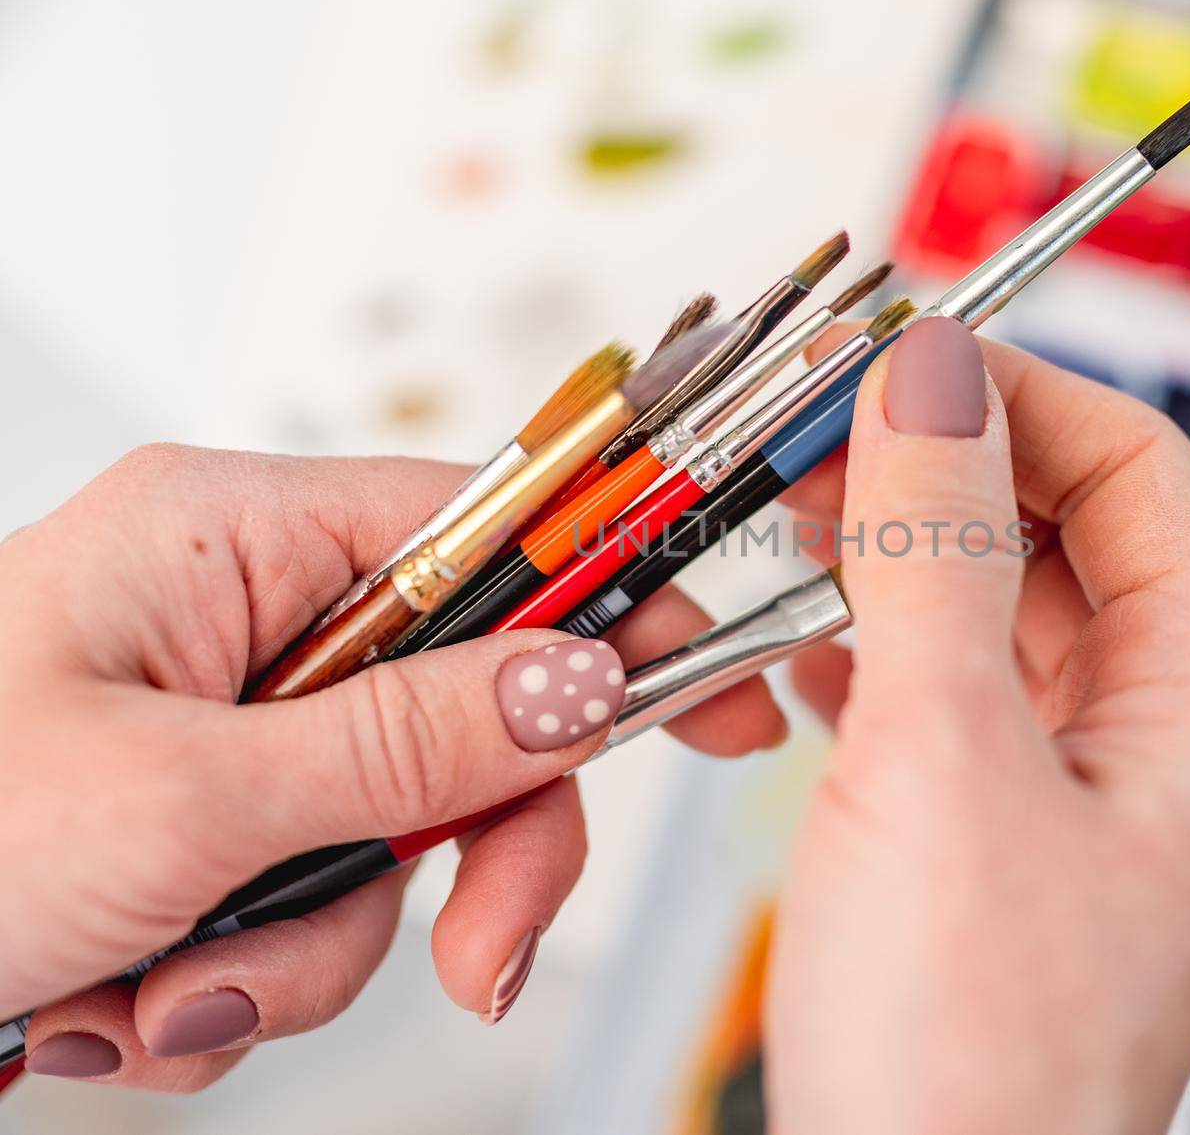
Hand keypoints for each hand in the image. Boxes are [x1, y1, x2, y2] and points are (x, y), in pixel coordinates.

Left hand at [0, 445, 783, 1088]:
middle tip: (480, 957)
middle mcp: (243, 613)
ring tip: (163, 990)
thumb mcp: (175, 799)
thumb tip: (582, 684)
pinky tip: (128, 999)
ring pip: (391, 834)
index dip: (618, 603)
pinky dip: (241, 979)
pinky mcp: (210, 820)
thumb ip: (402, 743)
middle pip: (466, 707)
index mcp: (232, 535)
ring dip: (306, 947)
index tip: (716, 678)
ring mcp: (230, 723)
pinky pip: (309, 901)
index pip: (492, 533)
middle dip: (465, 853)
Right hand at [768, 321, 1189, 1134]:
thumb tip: (928, 374)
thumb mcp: (943, 761)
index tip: (896, 355)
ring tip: (787, 520)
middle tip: (815, 431)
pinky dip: (867, 646)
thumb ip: (934, 549)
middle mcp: (1153, 745)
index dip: (1018, 393)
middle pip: (1060, 532)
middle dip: (936, 466)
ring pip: (989, 611)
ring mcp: (1071, 795)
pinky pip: (941, 694)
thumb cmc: (967, 1062)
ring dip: (889, 553)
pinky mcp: (990, 841)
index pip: (1136, 474)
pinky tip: (798, 644)